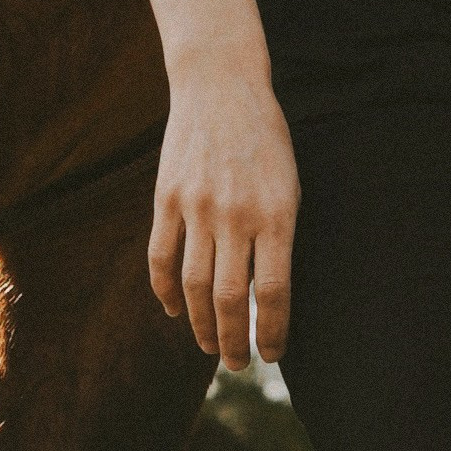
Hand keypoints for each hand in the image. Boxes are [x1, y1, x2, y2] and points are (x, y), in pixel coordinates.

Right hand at [148, 39, 299, 368]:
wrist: (222, 86)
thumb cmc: (266, 139)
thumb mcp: (290, 183)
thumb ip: (280, 235)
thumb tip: (272, 295)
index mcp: (277, 213)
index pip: (273, 292)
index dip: (272, 332)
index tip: (274, 355)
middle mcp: (236, 215)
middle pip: (230, 300)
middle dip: (234, 341)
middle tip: (238, 364)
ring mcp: (196, 208)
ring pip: (193, 287)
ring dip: (202, 326)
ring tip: (212, 346)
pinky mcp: (166, 199)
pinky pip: (161, 259)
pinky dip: (166, 294)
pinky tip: (177, 312)